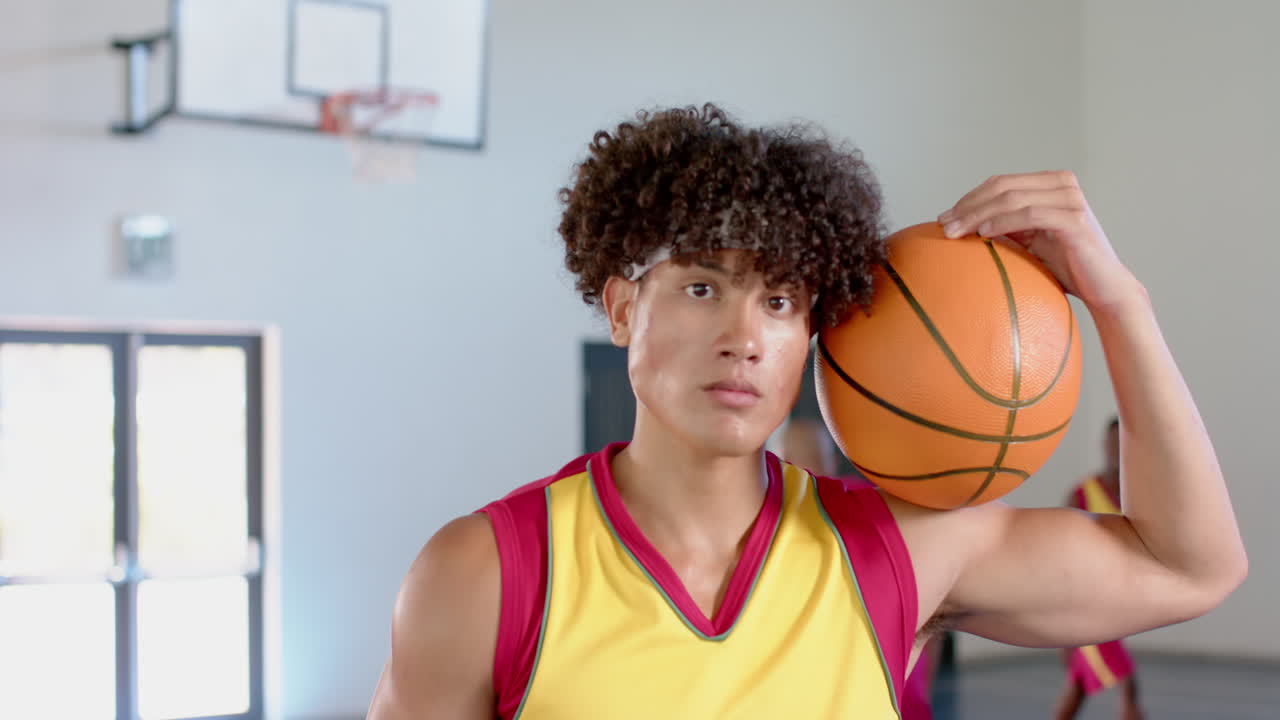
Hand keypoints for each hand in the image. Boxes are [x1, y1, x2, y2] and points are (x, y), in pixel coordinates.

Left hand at [936, 171, 1141, 310]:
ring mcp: (1070, 200)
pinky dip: (1003, 221)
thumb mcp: (1028, 241)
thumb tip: (958, 224)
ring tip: (956, 232)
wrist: (1104, 289)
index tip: (944, 218)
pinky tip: (984, 234)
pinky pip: (1030, 214)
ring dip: (978, 214)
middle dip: (968, 206)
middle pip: (1002, 187)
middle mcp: (1062, 185)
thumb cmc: (1064, 267)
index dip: (969, 198)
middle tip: (944, 225)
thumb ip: (1004, 225)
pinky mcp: (1075, 220)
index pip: (1000, 184)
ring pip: (1012, 198)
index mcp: (1050, 184)